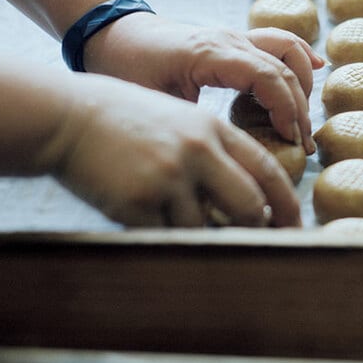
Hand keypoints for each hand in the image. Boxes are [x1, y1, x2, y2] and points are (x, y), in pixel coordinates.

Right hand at [50, 73, 301, 227]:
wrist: (69, 117)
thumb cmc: (125, 120)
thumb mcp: (179, 119)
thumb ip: (213, 151)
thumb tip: (252, 202)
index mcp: (212, 128)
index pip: (268, 171)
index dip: (286, 205)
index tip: (293, 227)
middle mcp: (197, 151)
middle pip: (251, 207)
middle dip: (255, 231)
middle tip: (251, 246)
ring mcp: (167, 177)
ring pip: (205, 228)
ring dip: (196, 235)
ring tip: (173, 219)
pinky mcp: (138, 203)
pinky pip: (165, 237)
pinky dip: (162, 237)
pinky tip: (146, 221)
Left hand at [83, 15, 324, 151]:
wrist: (114, 33)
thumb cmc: (125, 67)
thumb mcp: (148, 102)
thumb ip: (182, 127)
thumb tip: (213, 163)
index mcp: (209, 53)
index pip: (266, 76)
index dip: (286, 109)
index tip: (290, 141)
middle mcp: (228, 39)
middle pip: (284, 67)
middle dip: (299, 107)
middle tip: (302, 146)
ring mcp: (234, 35)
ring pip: (288, 49)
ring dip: (302, 83)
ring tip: (301, 121)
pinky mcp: (235, 40)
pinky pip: (278, 40)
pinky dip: (300, 55)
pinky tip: (316, 69)